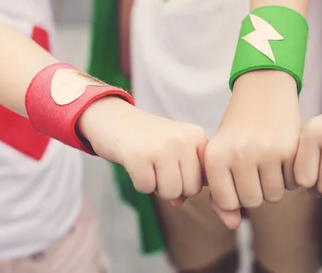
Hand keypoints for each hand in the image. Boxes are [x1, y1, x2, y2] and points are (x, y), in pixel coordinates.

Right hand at [78, 97, 207, 205]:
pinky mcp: (139, 156)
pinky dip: (140, 184)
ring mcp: (162, 147)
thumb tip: (179, 202)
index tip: (176, 171)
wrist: (114, 118)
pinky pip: (147, 188)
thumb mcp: (174, 151)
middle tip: (159, 169)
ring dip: (157, 188)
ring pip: (171, 192)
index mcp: (197, 137)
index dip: (189, 183)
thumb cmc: (148, 140)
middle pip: (192, 189)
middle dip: (174, 188)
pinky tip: (136, 165)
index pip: (207, 179)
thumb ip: (186, 176)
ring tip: (149, 167)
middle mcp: (184, 140)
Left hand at [205, 70, 300, 228]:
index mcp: (215, 157)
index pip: (228, 202)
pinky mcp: (291, 149)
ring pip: (274, 195)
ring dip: (275, 184)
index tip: (239, 176)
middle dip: (257, 191)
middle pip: (252, 201)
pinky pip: (294, 182)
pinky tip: (284, 157)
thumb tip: (233, 225)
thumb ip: (221, 195)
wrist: (263, 91)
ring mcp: (266, 151)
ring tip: (270, 163)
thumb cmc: (238, 130)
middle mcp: (239, 154)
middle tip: (257, 169)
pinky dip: (291, 176)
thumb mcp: (222, 156)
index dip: (237, 193)